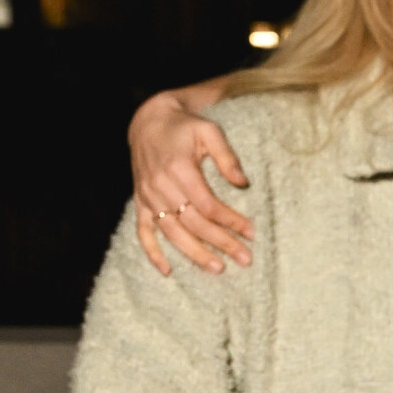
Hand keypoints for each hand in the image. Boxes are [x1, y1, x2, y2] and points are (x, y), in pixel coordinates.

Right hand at [128, 83, 252, 275]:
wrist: (149, 122)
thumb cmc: (184, 126)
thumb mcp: (209, 131)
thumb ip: (226, 156)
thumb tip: (243, 184)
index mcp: (179, 169)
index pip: (208, 205)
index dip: (230, 220)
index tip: (251, 232)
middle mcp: (161, 186)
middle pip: (193, 223)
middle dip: (220, 242)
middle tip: (244, 259)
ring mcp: (148, 197)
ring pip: (172, 233)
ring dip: (194, 253)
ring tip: (217, 268)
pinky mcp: (140, 202)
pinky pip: (143, 232)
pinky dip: (152, 253)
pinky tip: (167, 271)